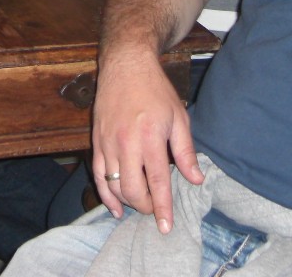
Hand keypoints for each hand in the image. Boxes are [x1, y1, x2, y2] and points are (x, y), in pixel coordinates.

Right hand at [91, 49, 203, 232]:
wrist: (126, 64)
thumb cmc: (155, 90)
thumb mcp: (179, 117)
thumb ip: (186, 151)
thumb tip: (195, 179)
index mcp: (150, 136)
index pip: (157, 182)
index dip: (162, 208)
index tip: (167, 227)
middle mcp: (126, 142)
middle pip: (132, 189)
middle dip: (145, 207)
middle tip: (156, 210)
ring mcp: (108, 142)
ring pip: (114, 185)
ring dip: (128, 202)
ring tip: (141, 206)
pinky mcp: (96, 140)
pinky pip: (97, 175)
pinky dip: (105, 194)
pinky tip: (116, 207)